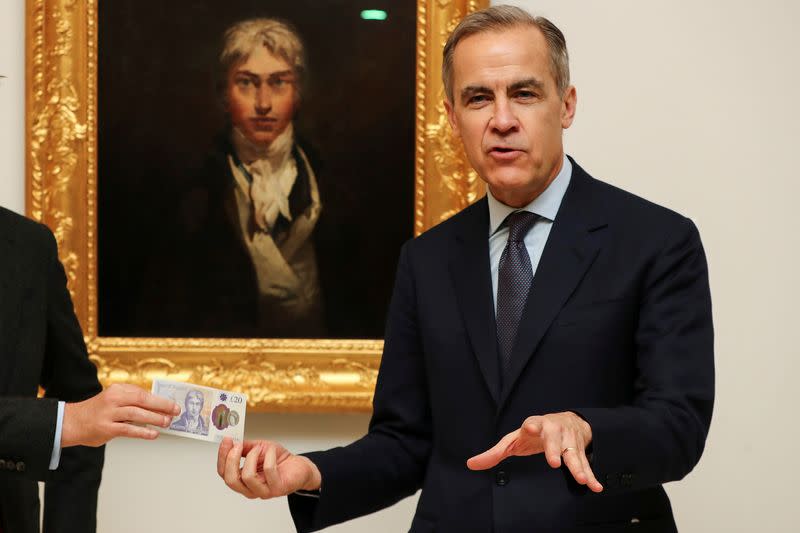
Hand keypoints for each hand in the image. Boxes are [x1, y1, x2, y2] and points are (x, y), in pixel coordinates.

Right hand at [61, 383, 179, 446]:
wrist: (71, 422)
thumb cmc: (97, 411)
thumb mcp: (113, 398)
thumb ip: (131, 400)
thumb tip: (157, 407)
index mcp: (117, 390)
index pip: (143, 393)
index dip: (160, 399)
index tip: (172, 404)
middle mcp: (113, 399)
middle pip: (142, 400)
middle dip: (162, 406)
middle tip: (175, 411)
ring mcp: (109, 413)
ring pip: (137, 414)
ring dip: (155, 418)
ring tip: (167, 422)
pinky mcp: (106, 428)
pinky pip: (128, 430)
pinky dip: (143, 432)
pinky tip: (153, 434)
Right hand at [217, 437, 321, 498]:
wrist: (297, 465)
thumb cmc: (277, 459)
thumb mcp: (257, 448)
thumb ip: (244, 447)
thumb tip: (232, 441)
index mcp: (242, 480)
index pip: (223, 473)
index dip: (222, 456)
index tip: (226, 440)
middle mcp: (249, 489)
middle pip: (230, 480)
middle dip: (231, 460)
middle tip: (237, 445)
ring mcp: (263, 491)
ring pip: (247, 477)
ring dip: (252, 457)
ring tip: (259, 448)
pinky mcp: (277, 488)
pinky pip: (268, 471)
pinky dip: (269, 456)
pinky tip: (272, 451)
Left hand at [467, 412, 602, 492]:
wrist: (566, 421)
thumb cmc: (534, 432)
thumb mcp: (514, 440)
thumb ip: (495, 452)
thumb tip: (471, 464)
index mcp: (535, 425)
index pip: (532, 423)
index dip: (531, 425)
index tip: (529, 427)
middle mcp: (553, 430)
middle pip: (554, 439)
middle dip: (554, 449)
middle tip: (554, 462)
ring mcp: (568, 441)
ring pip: (573, 454)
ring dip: (578, 466)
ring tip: (582, 480)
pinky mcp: (579, 451)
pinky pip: (585, 464)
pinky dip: (591, 475)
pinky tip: (596, 487)